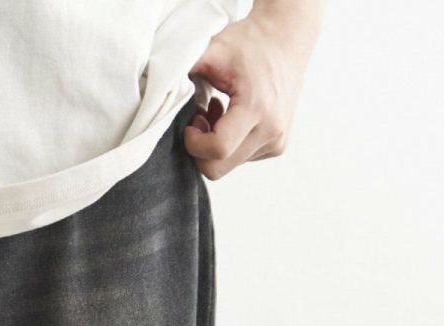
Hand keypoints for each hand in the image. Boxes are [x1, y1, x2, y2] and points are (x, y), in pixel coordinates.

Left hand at [182, 0, 322, 180]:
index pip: (217, 150)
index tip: (190, 124)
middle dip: (200, 150)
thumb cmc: (249, 43)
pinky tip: (232, 117)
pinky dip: (230, 144)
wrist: (287, 37)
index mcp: (257, 108)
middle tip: (200, 118)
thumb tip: (156, 86)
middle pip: (218, 169)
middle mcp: (271, 130)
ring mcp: (276, 142)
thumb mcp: (214, 49)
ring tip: (218, 111)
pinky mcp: (277, 146)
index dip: (194, 144)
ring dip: (215, 146)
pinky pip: (241, 160)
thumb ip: (184, 67)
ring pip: (228, 167)